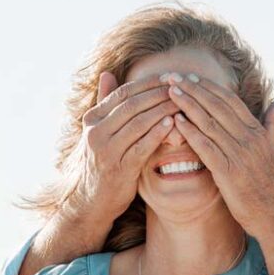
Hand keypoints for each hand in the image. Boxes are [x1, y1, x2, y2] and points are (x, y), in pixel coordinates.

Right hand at [67, 72, 179, 222]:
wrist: (91, 200)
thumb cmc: (102, 161)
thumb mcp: (99, 131)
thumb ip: (104, 103)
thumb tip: (107, 73)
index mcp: (92, 119)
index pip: (123, 93)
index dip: (147, 83)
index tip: (168, 77)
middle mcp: (95, 133)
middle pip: (132, 105)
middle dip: (158, 94)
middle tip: (181, 87)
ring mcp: (106, 151)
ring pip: (138, 123)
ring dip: (162, 111)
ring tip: (182, 103)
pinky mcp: (118, 169)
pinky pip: (142, 146)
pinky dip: (158, 133)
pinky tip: (173, 124)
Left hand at [166, 76, 273, 237]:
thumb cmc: (272, 185)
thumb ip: (273, 122)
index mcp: (258, 131)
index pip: (230, 101)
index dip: (209, 87)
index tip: (191, 77)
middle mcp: (249, 139)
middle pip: (217, 106)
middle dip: (193, 89)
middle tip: (173, 76)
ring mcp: (239, 155)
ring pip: (209, 123)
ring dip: (188, 105)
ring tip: (170, 92)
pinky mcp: (229, 172)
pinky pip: (206, 147)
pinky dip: (191, 132)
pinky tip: (176, 122)